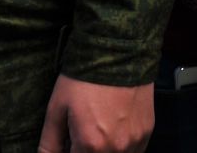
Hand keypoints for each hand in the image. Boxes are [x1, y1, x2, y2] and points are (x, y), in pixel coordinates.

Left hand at [36, 74, 153, 152]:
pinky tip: (113, 128)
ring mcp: (135, 141)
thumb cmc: (84, 79)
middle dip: (85, 151)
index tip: (68, 143)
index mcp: (91, 146)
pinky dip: (121, 147)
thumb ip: (49, 144)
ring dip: (104, 151)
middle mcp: (116, 149)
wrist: (118, 52)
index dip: (69, 152)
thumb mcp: (57, 109)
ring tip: (97, 129)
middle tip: (80, 135)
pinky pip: (133, 151)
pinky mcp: (147, 132)